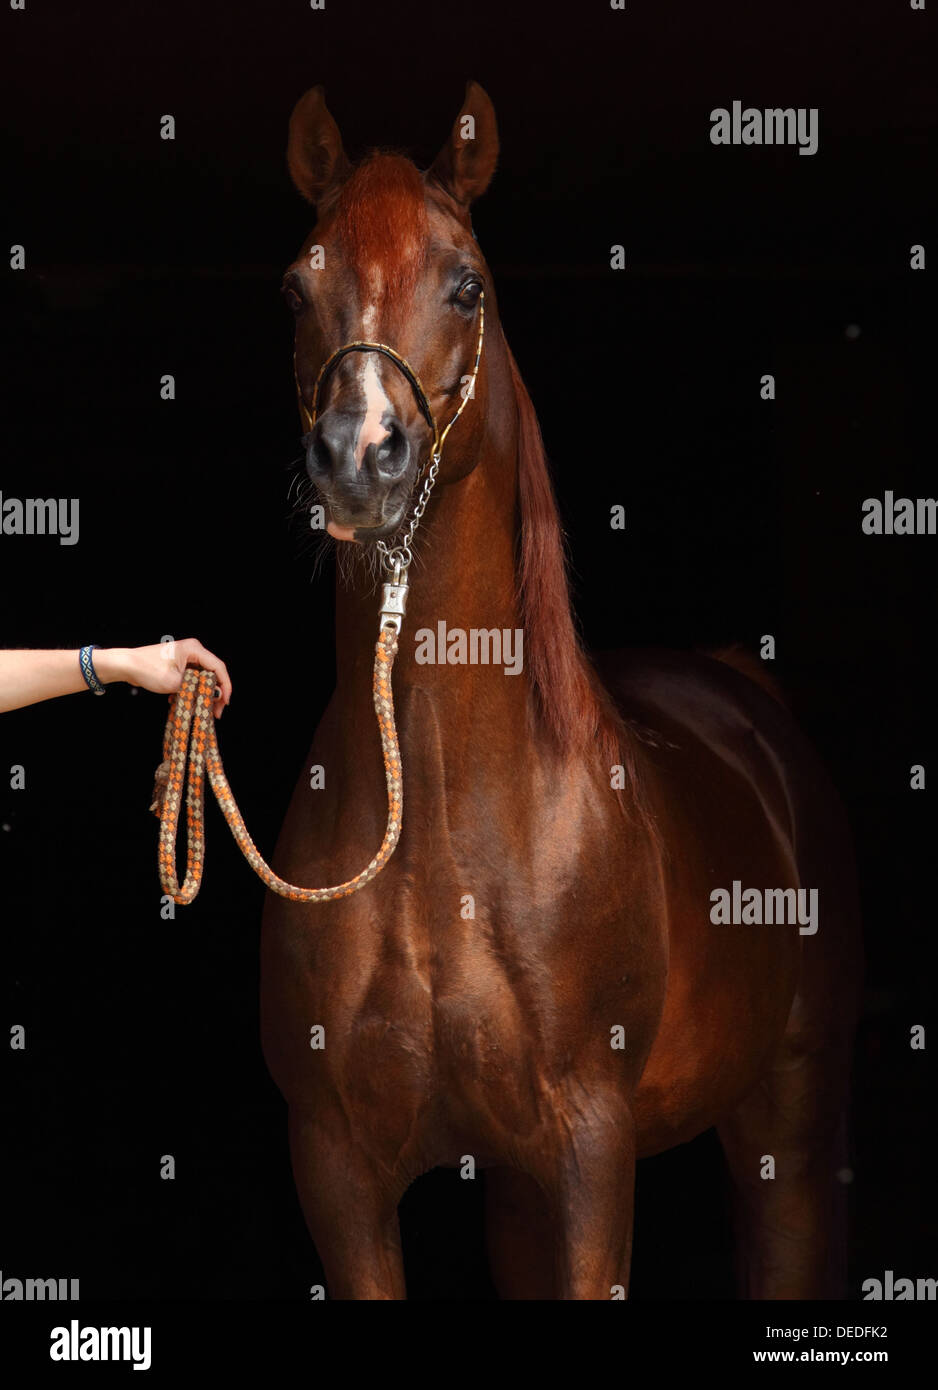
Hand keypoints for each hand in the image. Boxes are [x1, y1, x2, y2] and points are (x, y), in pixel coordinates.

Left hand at [106, 639, 231, 717]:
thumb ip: (198, 690)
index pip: (218, 667)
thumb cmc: (147, 669)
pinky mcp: (178, 664)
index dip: (225, 686)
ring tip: (198, 710)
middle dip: (214, 693)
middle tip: (215, 711)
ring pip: (201, 678)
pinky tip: (181, 702)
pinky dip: (190, 691)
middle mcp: (192, 650)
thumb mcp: (175, 683)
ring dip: (200, 694)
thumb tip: (217, 695)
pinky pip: (191, 678)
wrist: (125, 665)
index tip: (225, 702)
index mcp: (194, 649)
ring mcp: (185, 656)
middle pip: (212, 673)